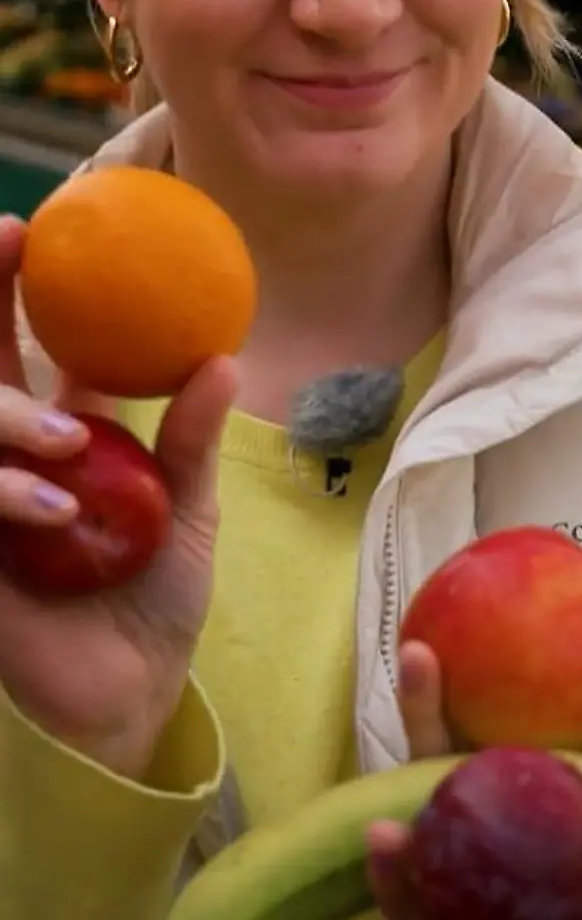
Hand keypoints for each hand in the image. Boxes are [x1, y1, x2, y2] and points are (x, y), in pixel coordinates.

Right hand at [0, 216, 236, 780]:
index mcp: (63, 432)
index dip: (21, 284)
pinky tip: (51, 505)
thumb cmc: (154, 597)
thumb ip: (193, 438)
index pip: (36, 344)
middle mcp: (13, 455)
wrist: (128, 694)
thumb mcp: (187, 509)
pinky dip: (3, 487)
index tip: (35, 225)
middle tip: (4, 242)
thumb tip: (222, 359)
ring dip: (7, 417)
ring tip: (68, 444)